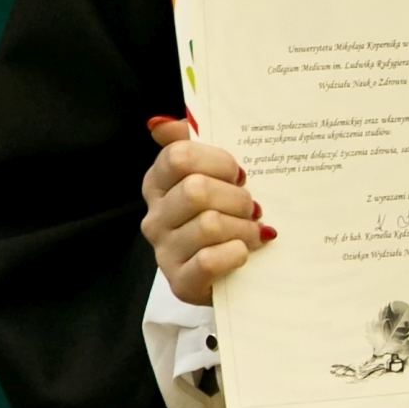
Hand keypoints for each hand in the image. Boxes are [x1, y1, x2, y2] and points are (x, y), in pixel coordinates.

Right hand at [141, 116, 274, 305]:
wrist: (231, 270)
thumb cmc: (224, 212)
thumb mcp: (213, 172)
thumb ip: (189, 140)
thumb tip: (160, 123)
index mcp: (158, 183)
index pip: (178, 156)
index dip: (217, 161)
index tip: (237, 173)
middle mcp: (155, 217)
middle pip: (196, 190)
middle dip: (235, 196)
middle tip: (251, 206)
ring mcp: (165, 252)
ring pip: (208, 225)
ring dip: (243, 226)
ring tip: (253, 230)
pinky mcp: (181, 283)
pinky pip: (210, 261)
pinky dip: (235, 253)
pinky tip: (243, 251)